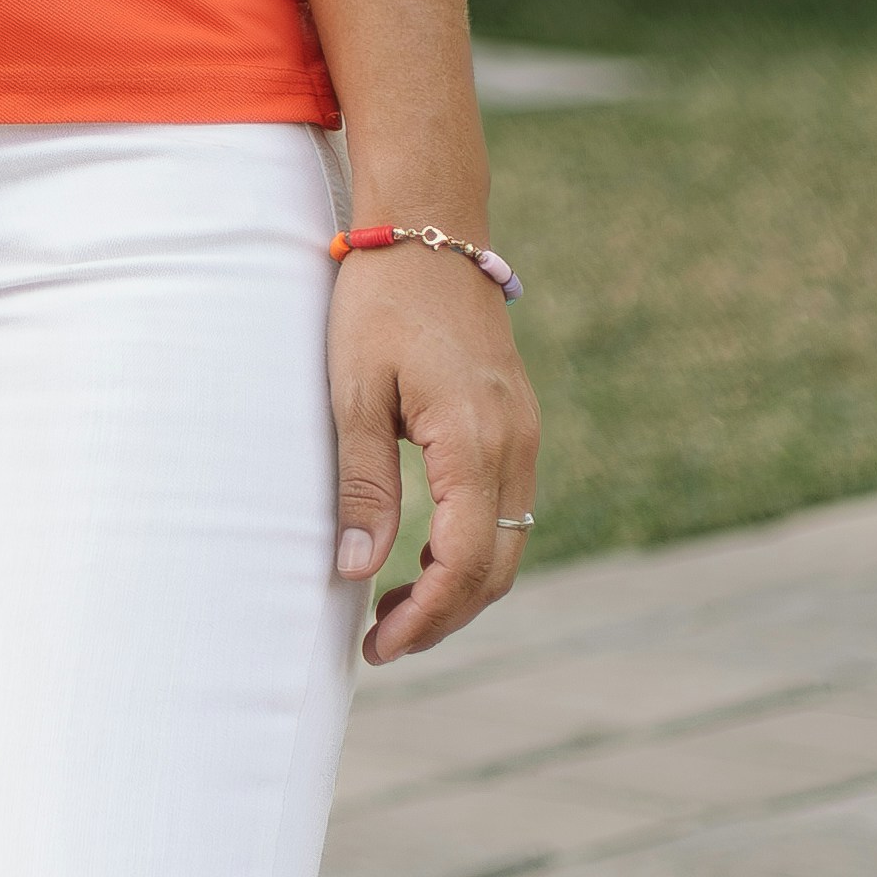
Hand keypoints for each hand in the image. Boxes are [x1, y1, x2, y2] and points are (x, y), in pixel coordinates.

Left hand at [329, 239, 539, 664]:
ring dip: (457, 585)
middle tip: (380, 643)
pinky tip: (419, 554)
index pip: (464, 562)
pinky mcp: (515, 423)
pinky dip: (470, 546)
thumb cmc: (378, 303)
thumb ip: (363, 485)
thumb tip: (358, 570)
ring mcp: (523, 433)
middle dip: (443, 616)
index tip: (377, 646)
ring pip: (507, 542)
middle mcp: (515, 443)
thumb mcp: (353, 392)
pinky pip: (506, 508)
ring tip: (392, 607)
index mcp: (475, 440)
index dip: (425, 616)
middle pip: (496, 567)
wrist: (429, 230)